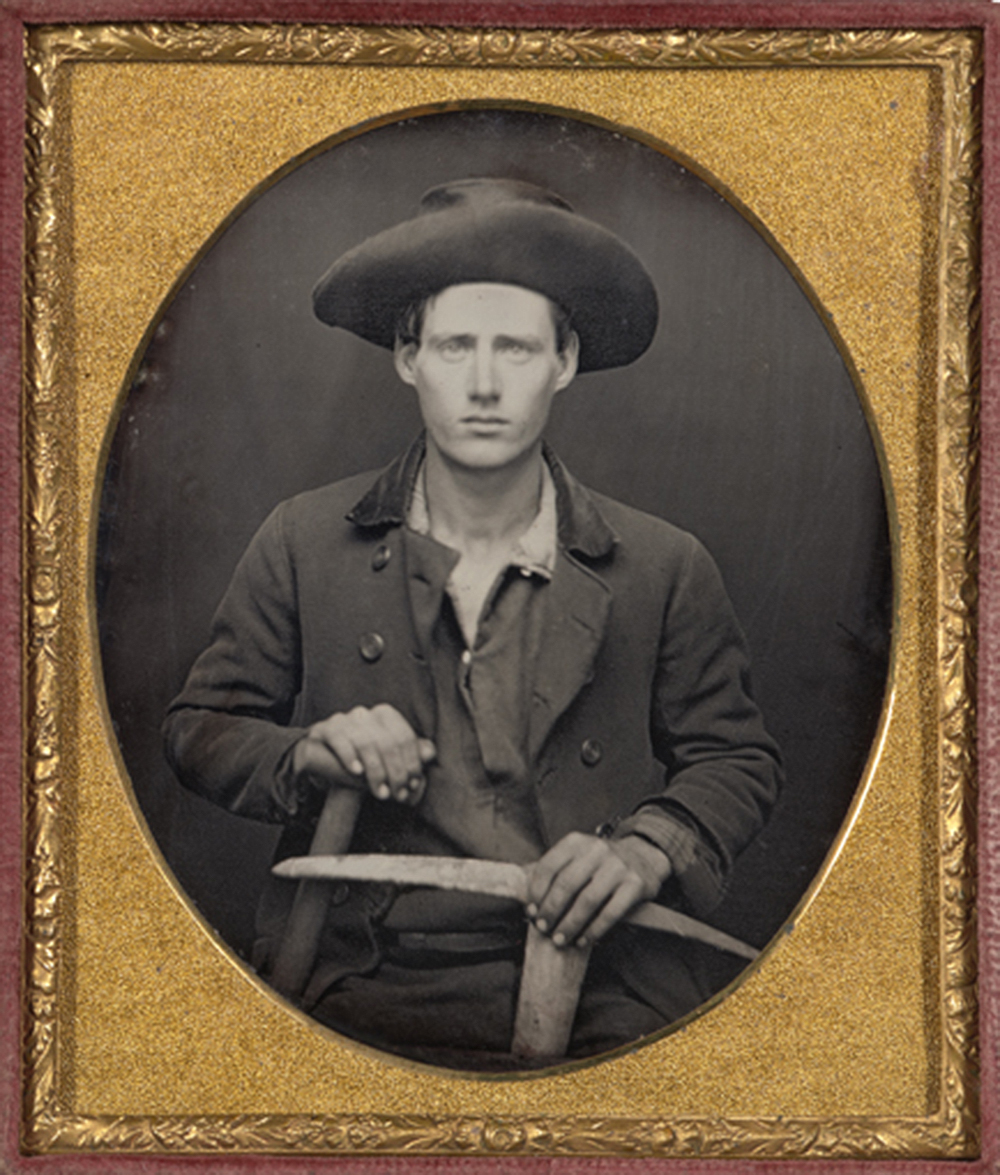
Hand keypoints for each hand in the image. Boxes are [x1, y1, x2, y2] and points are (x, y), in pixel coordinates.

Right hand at [293, 704, 435, 804]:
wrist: (326, 760)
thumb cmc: (365, 761)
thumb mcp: (389, 761)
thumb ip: (411, 756)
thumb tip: (430, 753)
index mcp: (386, 715)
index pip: (405, 737)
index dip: (411, 763)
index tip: (412, 785)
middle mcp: (366, 713)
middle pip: (388, 742)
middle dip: (395, 772)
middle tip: (397, 794)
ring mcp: (345, 719)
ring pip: (366, 742)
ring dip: (376, 772)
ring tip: (380, 792)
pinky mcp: (326, 729)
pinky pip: (340, 740)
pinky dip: (350, 756)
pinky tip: (357, 772)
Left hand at [526, 833, 671, 948]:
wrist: (644, 856)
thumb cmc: (601, 864)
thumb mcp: (578, 857)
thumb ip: (556, 873)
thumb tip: (529, 903)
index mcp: (576, 842)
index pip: (549, 866)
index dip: (536, 891)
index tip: (531, 911)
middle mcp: (597, 849)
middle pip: (566, 884)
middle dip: (551, 910)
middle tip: (544, 928)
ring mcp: (618, 866)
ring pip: (588, 900)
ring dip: (570, 924)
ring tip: (560, 939)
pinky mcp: (635, 884)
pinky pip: (611, 912)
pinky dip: (594, 929)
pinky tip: (584, 939)